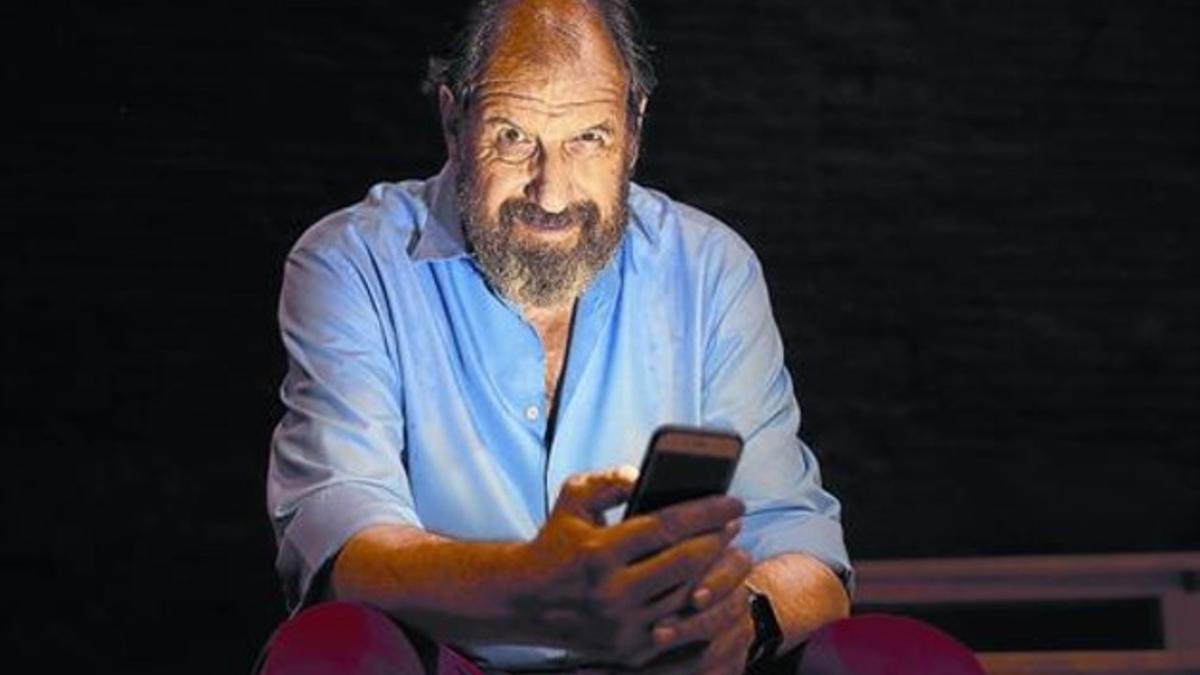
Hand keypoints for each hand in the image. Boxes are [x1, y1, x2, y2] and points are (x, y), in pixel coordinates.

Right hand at [514, 466, 744, 667]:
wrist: (524, 600)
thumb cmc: (555, 541)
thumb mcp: (572, 498)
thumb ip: (608, 480)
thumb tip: (644, 474)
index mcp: (598, 552)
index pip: (666, 526)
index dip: (707, 512)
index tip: (733, 502)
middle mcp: (611, 592)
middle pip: (685, 563)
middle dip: (717, 540)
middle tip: (734, 524)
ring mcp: (622, 625)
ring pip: (686, 596)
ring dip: (715, 572)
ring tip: (727, 550)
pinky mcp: (629, 649)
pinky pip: (679, 626)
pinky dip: (699, 604)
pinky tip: (709, 583)